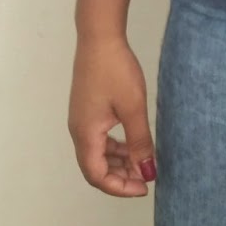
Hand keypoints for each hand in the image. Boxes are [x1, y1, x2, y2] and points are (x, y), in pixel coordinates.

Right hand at [68, 35, 157, 196]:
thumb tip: (148, 172)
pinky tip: (133, 143)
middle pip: (95, 167)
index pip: (97, 175)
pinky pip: (99, 139)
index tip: (144, 187)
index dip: (120, 187)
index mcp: (86, 134)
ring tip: (144, 161)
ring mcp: (81, 120)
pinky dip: (115, 147)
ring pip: (98, 153)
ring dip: (119, 162)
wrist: (99, 38)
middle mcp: (78, 131)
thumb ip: (140, 143)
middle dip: (120, 177)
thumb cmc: (116, 71)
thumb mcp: (133, 108)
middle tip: (147, 177)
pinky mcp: (87, 110)